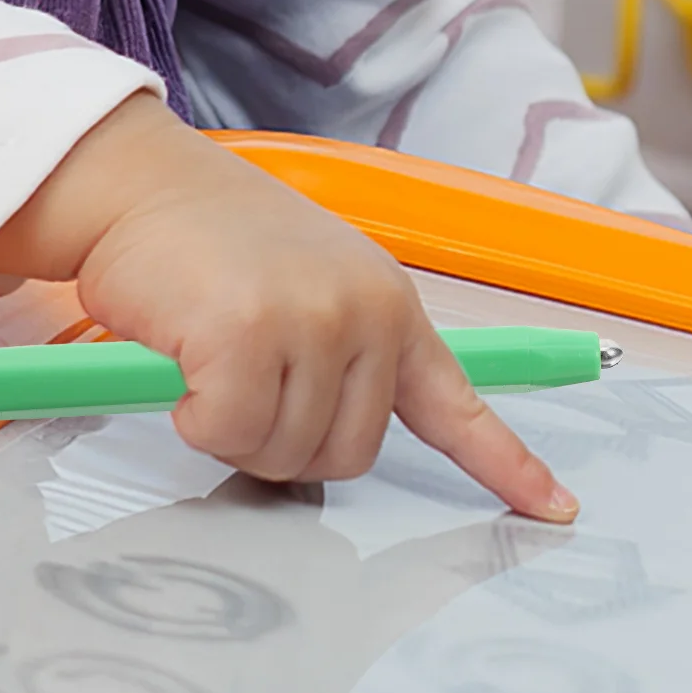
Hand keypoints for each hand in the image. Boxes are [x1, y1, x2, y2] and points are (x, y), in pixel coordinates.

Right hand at [0, 94, 577, 521]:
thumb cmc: (208, 241)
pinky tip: (181, 364)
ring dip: (231, 431)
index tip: (553, 509)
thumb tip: (329, 441)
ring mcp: (311, 321)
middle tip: (235, 393)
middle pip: (349, 457)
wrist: (138, 183)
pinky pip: (226, 432)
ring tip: (206, 363)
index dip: (505, 465)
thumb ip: (338, 355)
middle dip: (284, 446)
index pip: (458, 402)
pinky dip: (193, 419)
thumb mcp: (307, 285)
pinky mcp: (247, 335)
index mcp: (389, 305)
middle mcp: (365, 312)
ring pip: (285, 453)